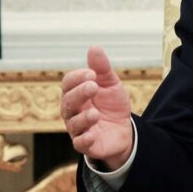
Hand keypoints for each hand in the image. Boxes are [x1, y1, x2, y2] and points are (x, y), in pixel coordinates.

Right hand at [61, 46, 133, 169]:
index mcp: (76, 94)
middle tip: (93, 86)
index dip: (77, 77)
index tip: (92, 73)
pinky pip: (80, 143)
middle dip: (79, 93)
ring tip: (95, 113)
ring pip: (73, 123)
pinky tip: (92, 134)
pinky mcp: (86, 144)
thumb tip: (94, 47)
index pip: (68, 84)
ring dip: (83, 118)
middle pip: (68, 102)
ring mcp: (78, 128)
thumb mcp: (111, 84)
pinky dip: (84, 140)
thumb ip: (102, 68)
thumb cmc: (112, 104)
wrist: (124, 129)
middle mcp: (73, 111)